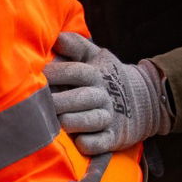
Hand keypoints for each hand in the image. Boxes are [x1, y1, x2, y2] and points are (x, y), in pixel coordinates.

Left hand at [43, 31, 171, 154]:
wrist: (143, 101)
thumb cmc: (104, 76)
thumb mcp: (95, 56)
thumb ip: (76, 45)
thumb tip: (58, 37)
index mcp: (96, 75)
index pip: (77, 72)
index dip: (57, 72)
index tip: (38, 74)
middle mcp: (103, 96)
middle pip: (82, 98)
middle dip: (59, 101)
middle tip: (39, 103)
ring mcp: (108, 118)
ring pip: (91, 121)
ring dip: (72, 122)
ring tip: (57, 121)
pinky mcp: (112, 139)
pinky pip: (99, 144)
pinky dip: (88, 144)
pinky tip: (77, 141)